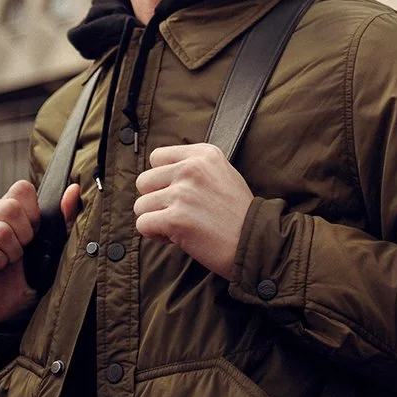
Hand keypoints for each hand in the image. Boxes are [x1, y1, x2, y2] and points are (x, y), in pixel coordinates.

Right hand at [0, 179, 81, 322]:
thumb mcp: (55, 243)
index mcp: (10, 202)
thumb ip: (66, 217)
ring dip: (12, 253)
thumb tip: (74, 190)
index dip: (34, 212)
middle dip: (24, 235)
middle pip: (10, 207)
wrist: (16, 303)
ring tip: (10, 260)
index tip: (35, 231)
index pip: (22, 188)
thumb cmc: (34, 268)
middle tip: (23, 249)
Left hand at [134, 144, 253, 279]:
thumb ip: (194, 167)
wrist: (255, 243)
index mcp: (203, 154)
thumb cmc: (238, 214)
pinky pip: (143, 224)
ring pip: (141, 205)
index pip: (157, 157)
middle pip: (144, 181)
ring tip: (180, 227)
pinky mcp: (175, 218)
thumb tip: (159, 174)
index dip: (163, 179)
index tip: (178, 194)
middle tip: (178, 214)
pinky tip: (176, 238)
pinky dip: (155, 235)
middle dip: (156, 200)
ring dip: (156, 219)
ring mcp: (182, 192)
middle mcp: (191, 168)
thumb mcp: (222, 174)